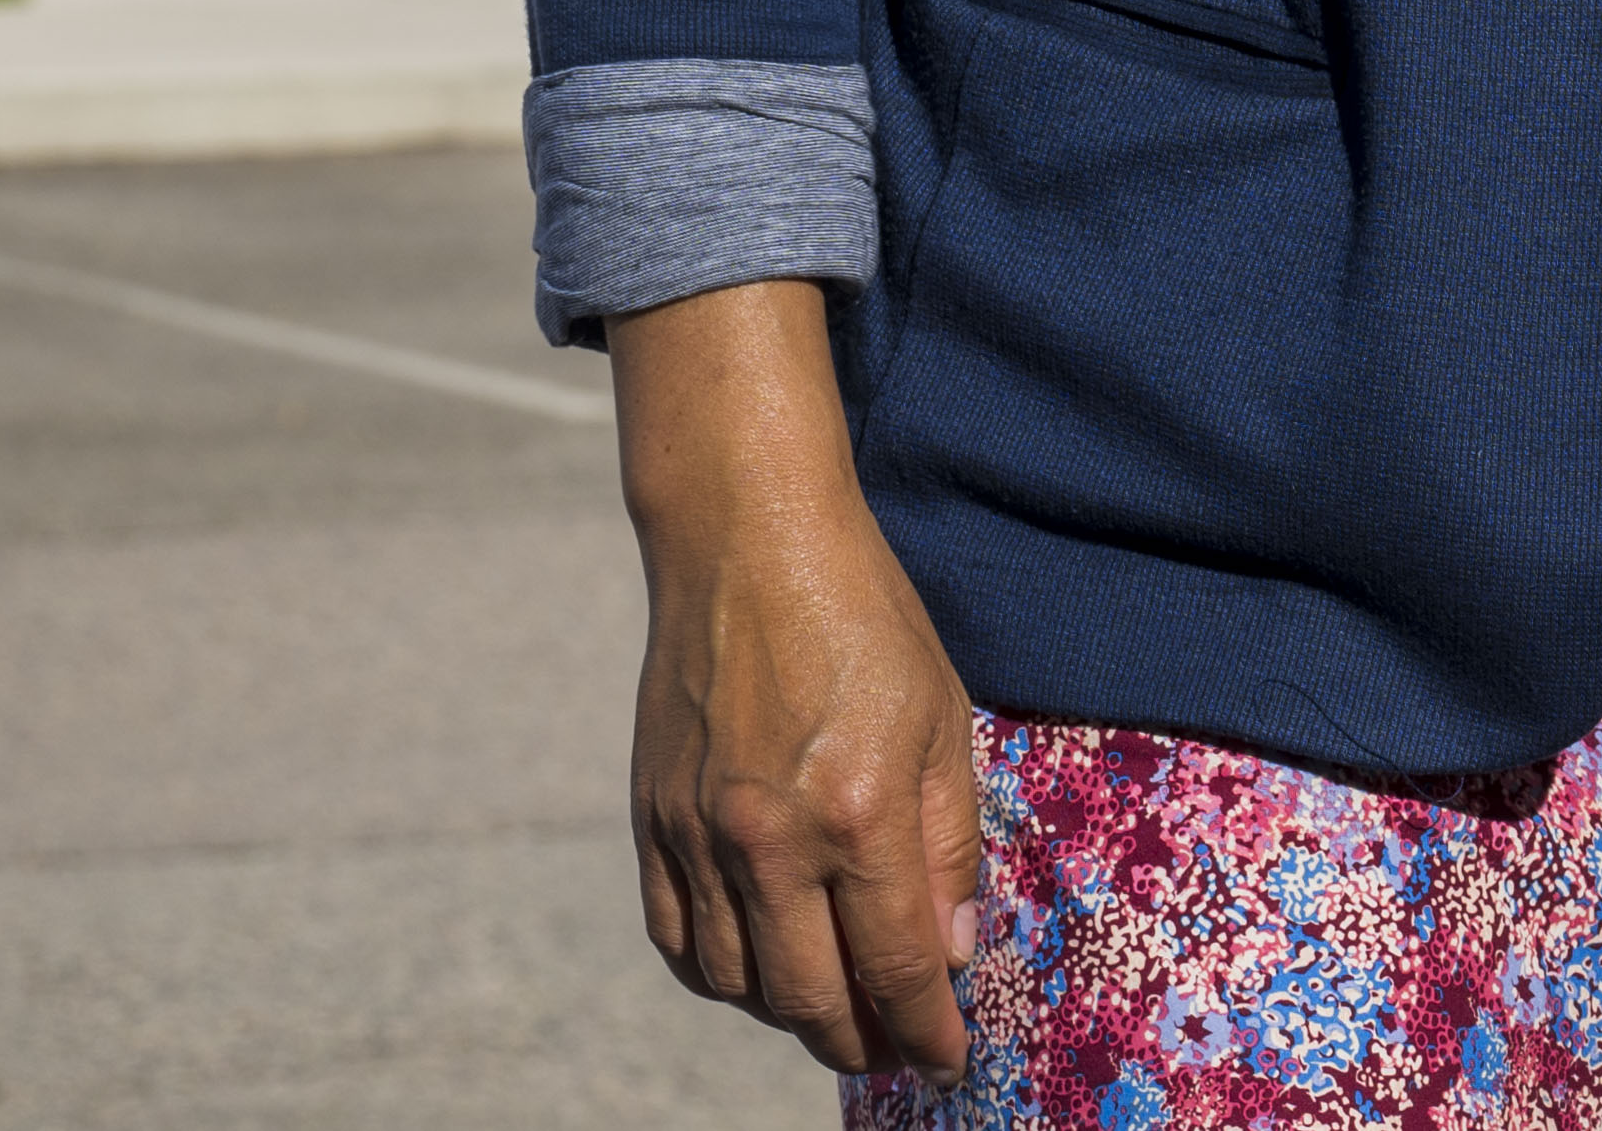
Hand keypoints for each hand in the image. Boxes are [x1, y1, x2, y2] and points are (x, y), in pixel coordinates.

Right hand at [619, 289, 987, 1075]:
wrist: (745, 540)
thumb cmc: (863, 619)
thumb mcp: (944, 720)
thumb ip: (948, 847)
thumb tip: (949, 954)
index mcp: (859, 810)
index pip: (897, 969)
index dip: (927, 1033)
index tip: (947, 1061)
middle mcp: (769, 838)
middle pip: (812, 1000)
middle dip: (861, 1043)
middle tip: (894, 1050)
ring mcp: (699, 835)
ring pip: (739, 986)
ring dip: (792, 1015)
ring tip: (836, 1008)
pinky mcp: (652, 822)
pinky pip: (678, 943)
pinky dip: (720, 979)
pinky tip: (760, 971)